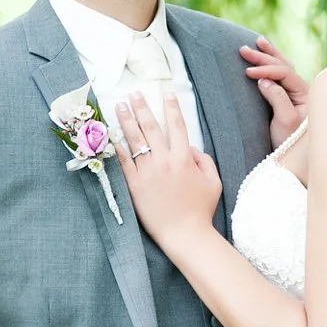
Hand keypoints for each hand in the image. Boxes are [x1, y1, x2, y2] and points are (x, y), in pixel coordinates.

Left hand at [112, 91, 222, 246]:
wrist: (184, 233)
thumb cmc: (201, 209)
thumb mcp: (214, 181)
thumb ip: (204, 160)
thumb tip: (191, 148)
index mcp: (184, 158)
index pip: (177, 126)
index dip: (171, 108)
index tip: (166, 93)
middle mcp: (164, 161)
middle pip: (151, 128)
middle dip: (142, 108)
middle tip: (134, 94)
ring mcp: (147, 172)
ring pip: (134, 141)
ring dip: (126, 121)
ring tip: (120, 107)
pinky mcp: (134, 185)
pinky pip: (124, 163)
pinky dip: (118, 148)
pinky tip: (112, 137)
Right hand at [241, 36, 307, 144]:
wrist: (294, 159)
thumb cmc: (290, 142)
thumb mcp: (285, 121)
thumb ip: (277, 98)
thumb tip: (264, 80)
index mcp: (305, 94)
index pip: (284, 73)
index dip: (266, 70)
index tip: (247, 73)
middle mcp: (302, 90)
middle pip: (283, 66)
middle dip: (263, 57)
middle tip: (243, 50)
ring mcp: (295, 93)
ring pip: (283, 67)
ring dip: (269, 54)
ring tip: (258, 42)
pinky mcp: (287, 97)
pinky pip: (280, 75)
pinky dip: (271, 64)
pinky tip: (266, 55)